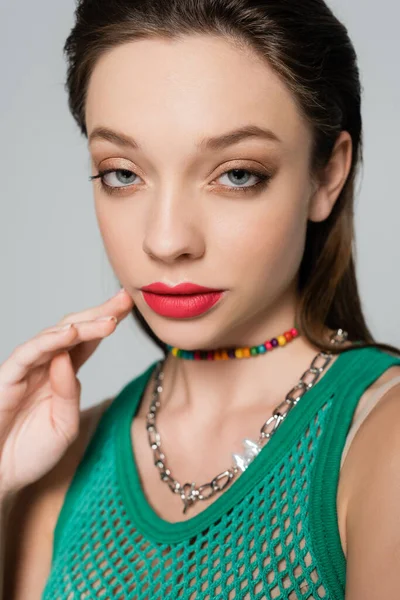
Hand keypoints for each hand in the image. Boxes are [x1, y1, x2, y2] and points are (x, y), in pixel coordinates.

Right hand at [0, 289, 133, 498]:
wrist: (0, 475)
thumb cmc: (30, 452)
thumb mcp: (64, 426)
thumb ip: (70, 393)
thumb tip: (68, 360)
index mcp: (62, 375)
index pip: (88, 342)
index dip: (107, 323)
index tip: (130, 306)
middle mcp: (45, 365)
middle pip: (74, 331)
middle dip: (100, 314)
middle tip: (124, 300)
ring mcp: (26, 369)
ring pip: (54, 336)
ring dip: (83, 325)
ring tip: (108, 319)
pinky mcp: (7, 377)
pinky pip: (29, 353)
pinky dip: (49, 341)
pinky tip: (70, 333)